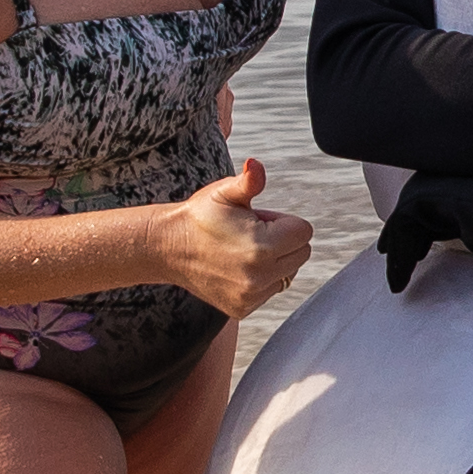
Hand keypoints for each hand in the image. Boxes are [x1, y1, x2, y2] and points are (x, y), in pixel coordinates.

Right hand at [161, 159, 313, 312]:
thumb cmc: (199, 218)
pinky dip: (261, 279)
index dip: (283, 221)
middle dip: (283, 241)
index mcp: (263, 246)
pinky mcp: (244, 307)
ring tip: (242, 250)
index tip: (259, 220)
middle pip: (302, 253)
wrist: (168, 248)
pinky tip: (237, 267)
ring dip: (274, 261)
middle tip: (251, 234)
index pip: (304, 232)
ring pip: (288, 273)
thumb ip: (249, 181)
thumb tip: (256, 166)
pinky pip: (271, 290)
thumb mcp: (224, 193)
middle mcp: (260, 275)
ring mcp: (251, 295)